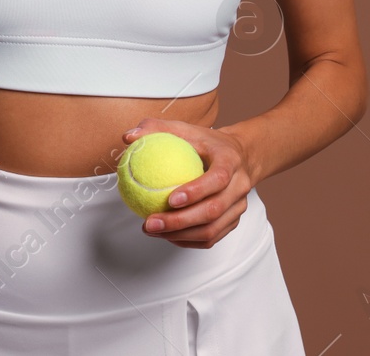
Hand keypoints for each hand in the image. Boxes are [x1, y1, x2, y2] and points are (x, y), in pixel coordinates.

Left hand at [122, 119, 256, 248]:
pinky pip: (210, 238)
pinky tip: (165, 235)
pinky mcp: (233, 221)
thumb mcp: (185, 129)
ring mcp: (238, 206)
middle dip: (180, 221)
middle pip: (214, 210)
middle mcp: (239, 186)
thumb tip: (128, 137)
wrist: (241, 155)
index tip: (170, 199)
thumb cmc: (208, 142)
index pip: (218, 179)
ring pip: (212, 230)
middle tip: (151, 222)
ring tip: (152, 230)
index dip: (196, 191)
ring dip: (180, 235)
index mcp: (230, 160)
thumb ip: (156, 129)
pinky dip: (187, 240)